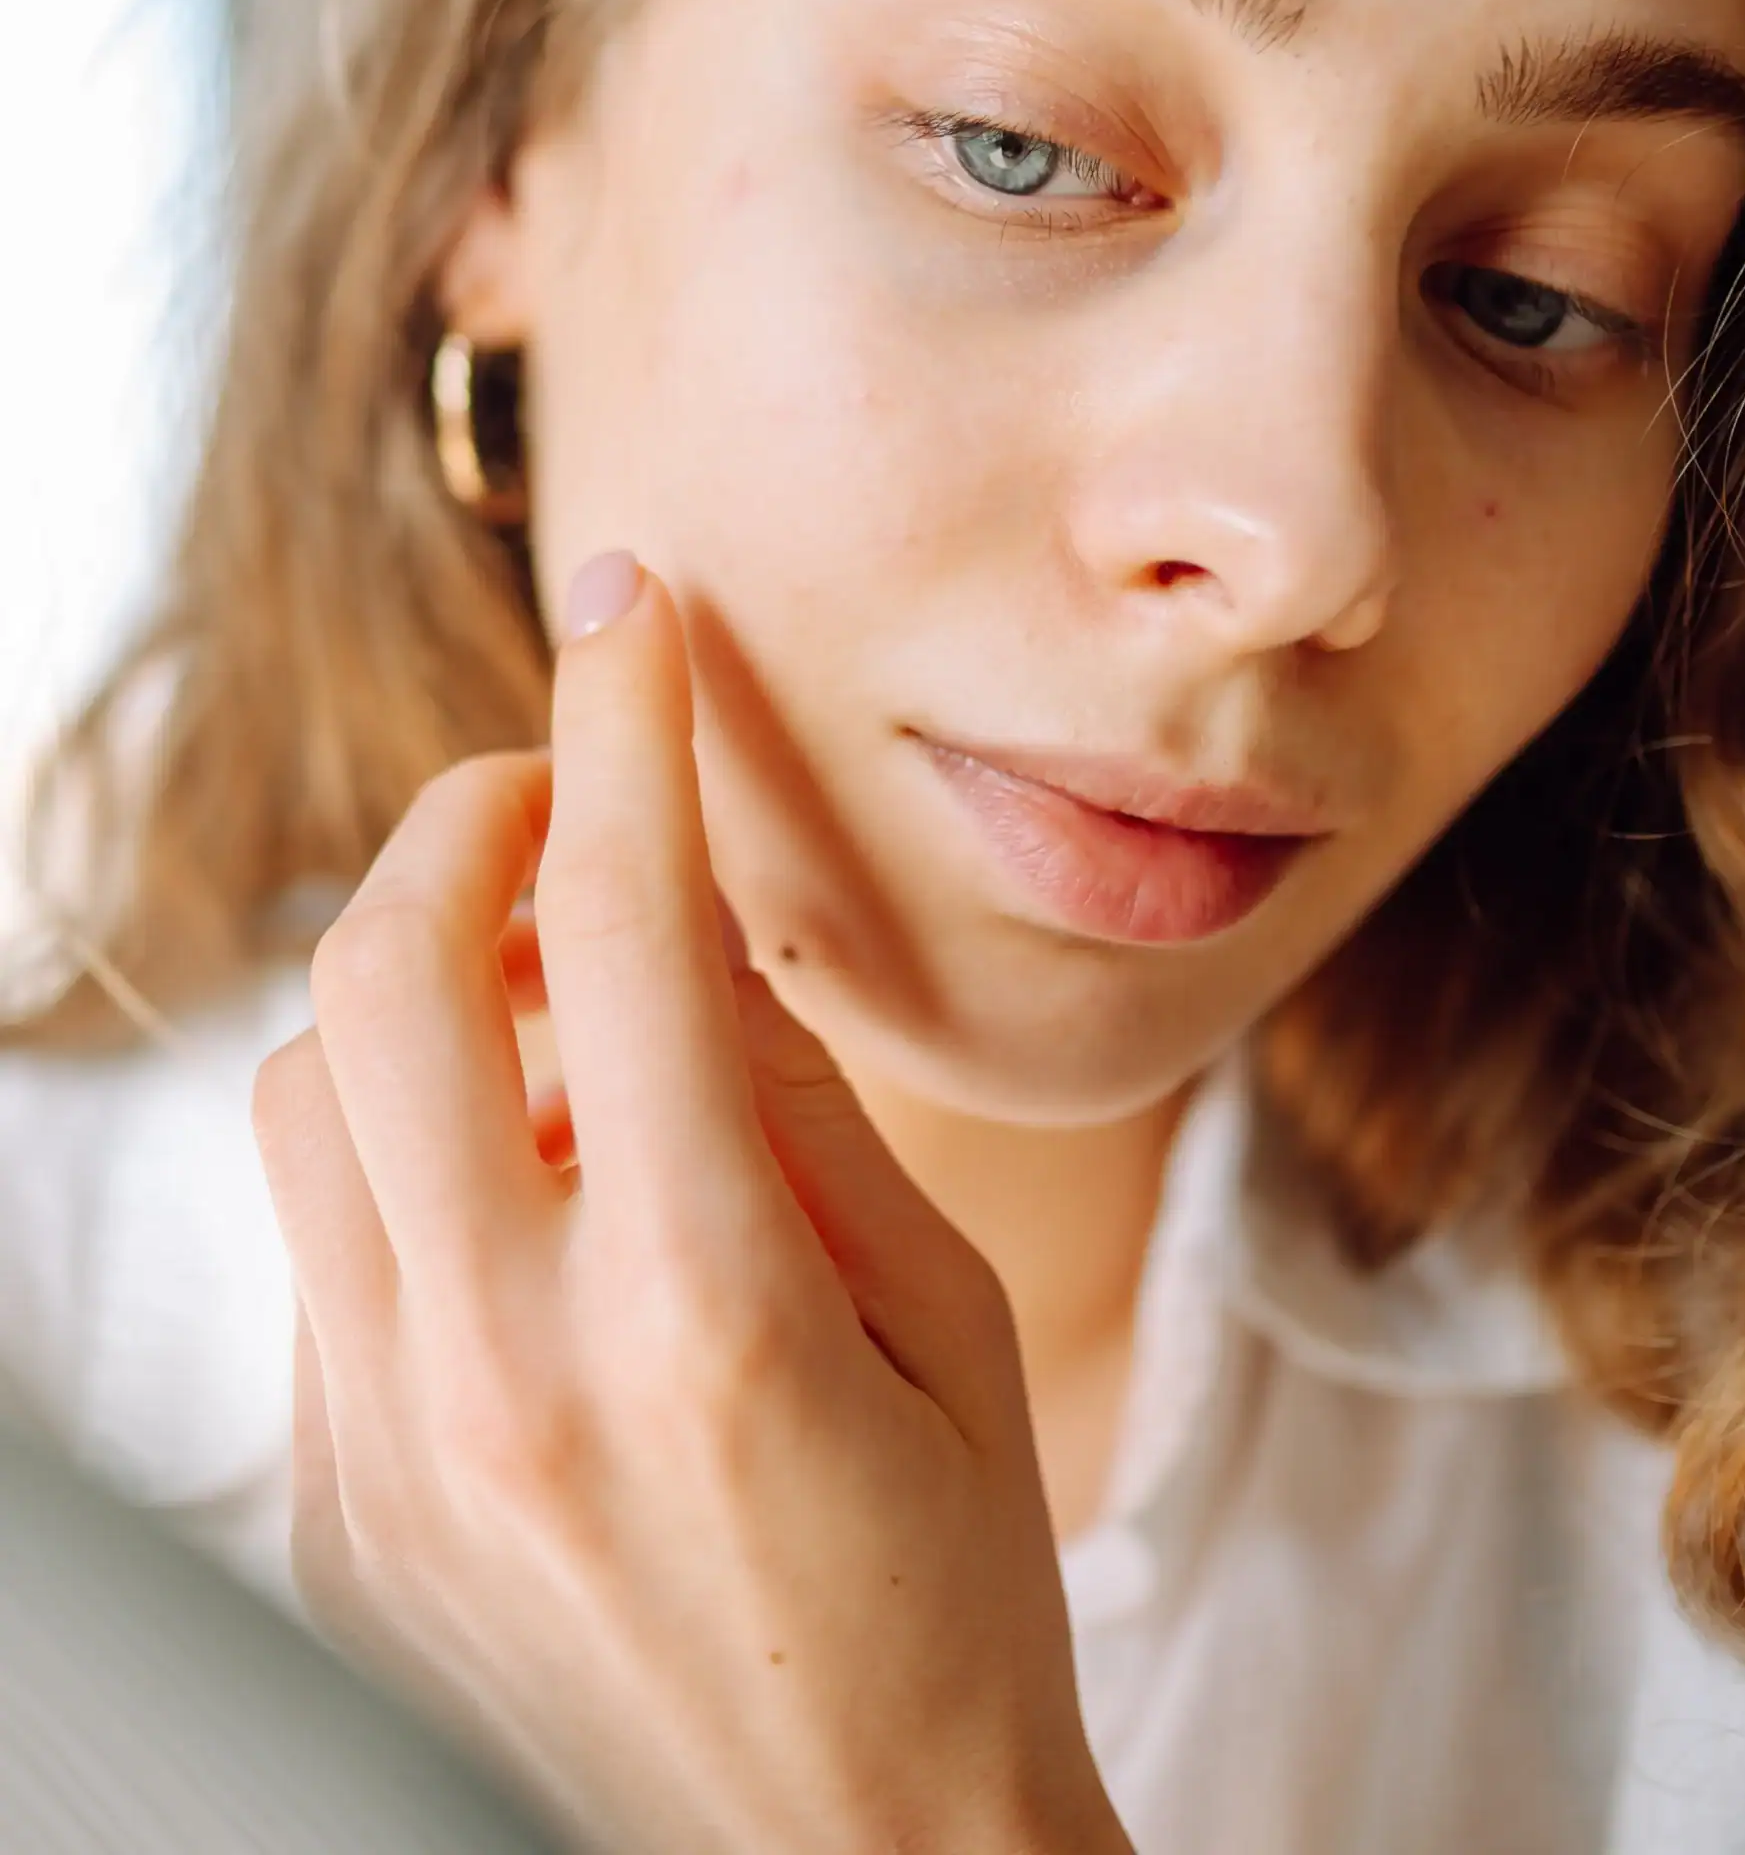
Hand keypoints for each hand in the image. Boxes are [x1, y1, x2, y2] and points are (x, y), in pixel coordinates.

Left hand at [252, 556, 1129, 1854]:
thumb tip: (696, 951)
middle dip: (470, 823)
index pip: (627, 925)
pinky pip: (322, 1253)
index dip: (633, 729)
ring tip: (556, 1041)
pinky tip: (530, 1217)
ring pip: (309, 1098)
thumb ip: (806, 1117)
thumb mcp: (947, 1330)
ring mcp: (389, 1457)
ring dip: (421, 1000)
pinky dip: (408, 1166)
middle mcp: (508, 1374)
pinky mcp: (333, 1517)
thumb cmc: (949, 1611)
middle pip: (387, 972)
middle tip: (558, 800)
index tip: (638, 617)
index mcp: (705, 1308)